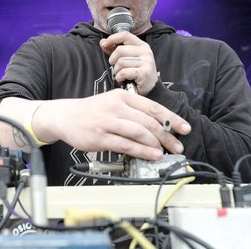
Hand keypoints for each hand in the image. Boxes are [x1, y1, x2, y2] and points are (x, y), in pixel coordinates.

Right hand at [43, 90, 190, 160]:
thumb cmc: (93, 111)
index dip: (171, 119)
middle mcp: (116, 106)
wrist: (66, 116)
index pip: (153, 107)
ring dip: (156, 144)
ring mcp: (107, 122)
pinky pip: (126, 145)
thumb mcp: (114, 103)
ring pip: (139, 133)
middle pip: (149, 122)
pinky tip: (151, 155)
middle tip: (177, 146)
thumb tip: (159, 127)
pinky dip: (142, 151)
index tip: (184, 128)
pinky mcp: (100, 137)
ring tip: (165, 152)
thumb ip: (134, 112)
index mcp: (122, 96)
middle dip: (167, 136)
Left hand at [100, 32, 158, 95]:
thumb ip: (114, 49)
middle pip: (119, 50)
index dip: (112, 38)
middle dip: (113, 61)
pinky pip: (124, 72)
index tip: (105, 44)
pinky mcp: (144, 73)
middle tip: (117, 68)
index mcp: (141, 45)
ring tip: (122, 75)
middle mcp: (145, 52)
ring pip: (120, 62)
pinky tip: (124, 79)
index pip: (125, 35)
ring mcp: (146, 62)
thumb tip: (103, 42)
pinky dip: (120, 77)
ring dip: (117, 71)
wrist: (149, 88)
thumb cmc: (136, 72)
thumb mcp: (126, 58)